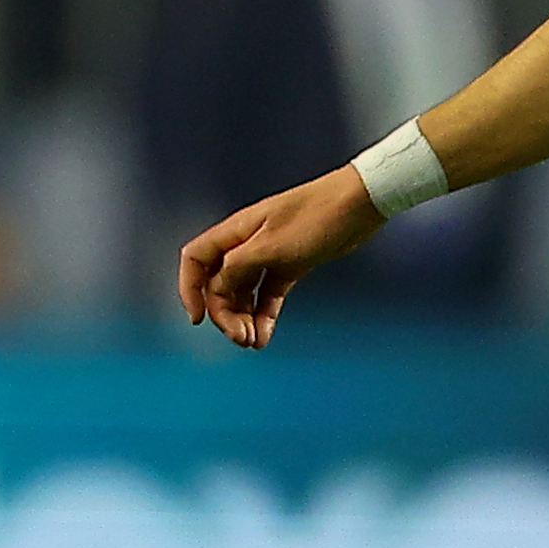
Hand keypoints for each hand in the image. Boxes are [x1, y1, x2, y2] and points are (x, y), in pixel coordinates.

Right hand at [177, 166, 384, 349]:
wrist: (359, 205)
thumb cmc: (315, 218)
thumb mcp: (271, 246)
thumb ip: (237, 268)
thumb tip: (216, 289)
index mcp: (235, 232)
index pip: (195, 260)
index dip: (190, 289)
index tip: (198, 318)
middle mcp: (246, 244)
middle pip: (219, 284)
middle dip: (224, 313)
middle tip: (240, 337)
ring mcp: (268, 255)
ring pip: (243, 293)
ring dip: (243, 318)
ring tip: (253, 342)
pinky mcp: (290, 265)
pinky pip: (267, 295)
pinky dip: (264, 315)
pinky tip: (265, 335)